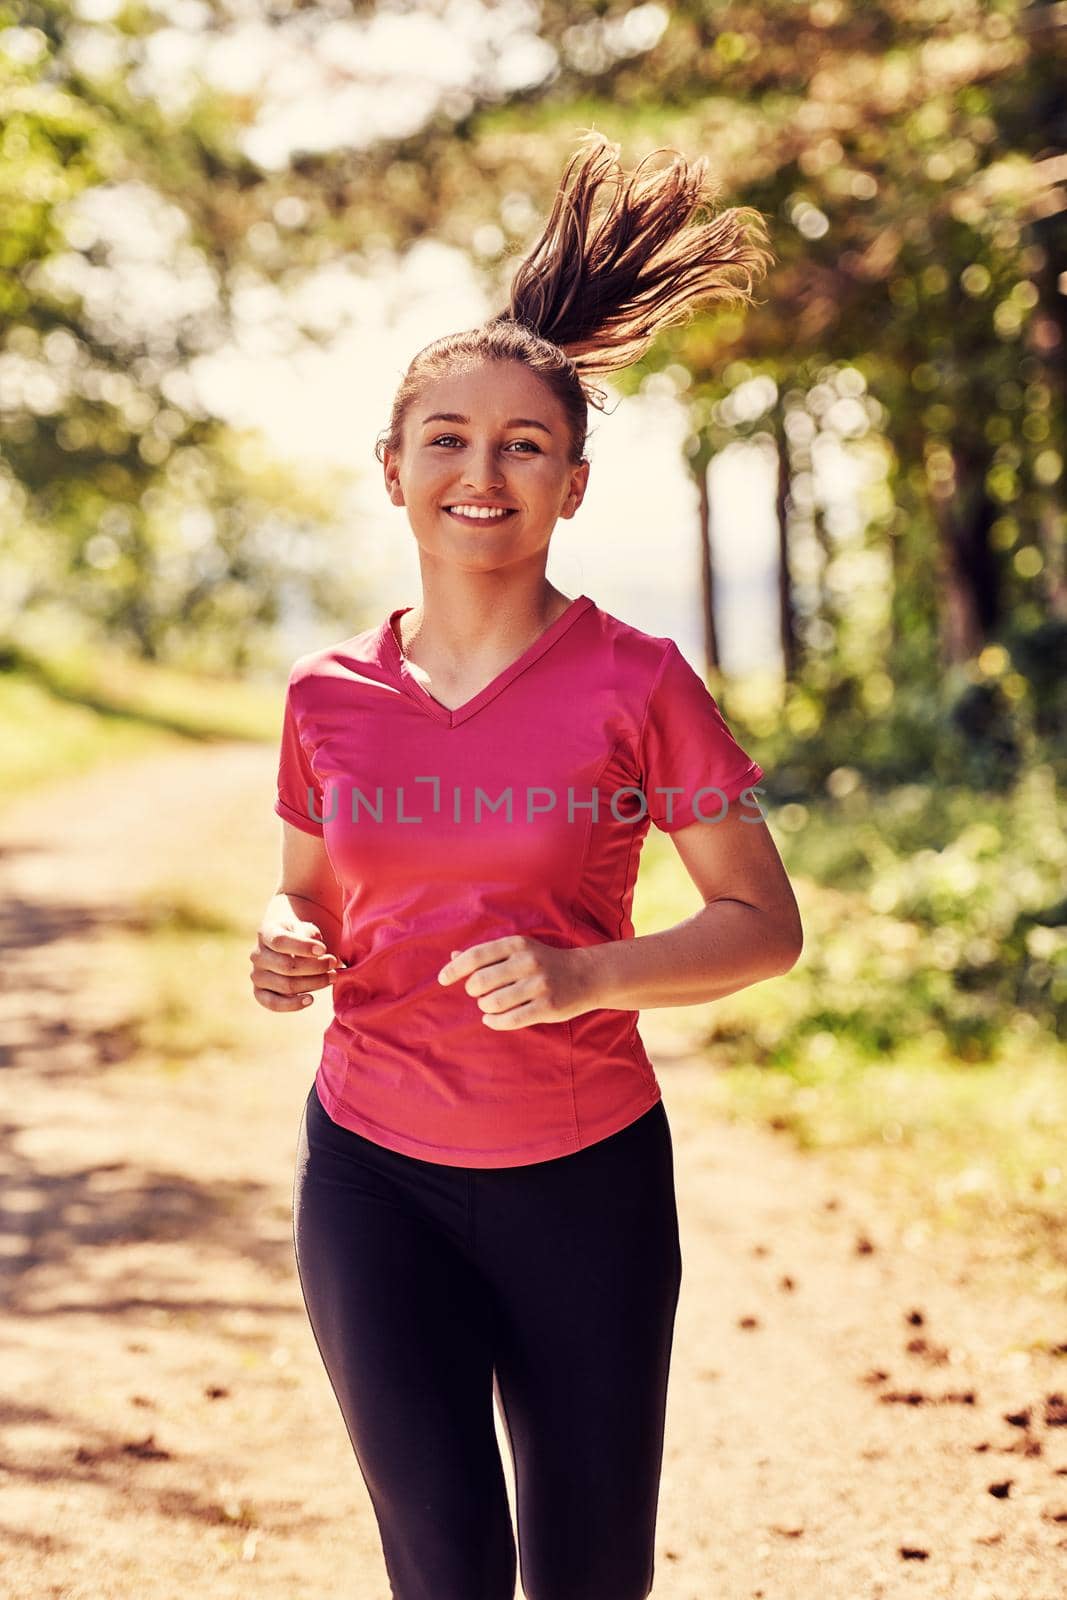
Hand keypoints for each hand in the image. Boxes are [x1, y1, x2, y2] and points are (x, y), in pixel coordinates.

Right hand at [250, 916, 343, 1010]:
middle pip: (286, 966)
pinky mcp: (259, 993)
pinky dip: (293, 1004)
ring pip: (285, 985)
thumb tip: (319, 953)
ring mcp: (257, 975)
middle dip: (315, 967)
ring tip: (331, 977)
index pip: (280, 941)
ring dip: (313, 983)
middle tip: (333, 963)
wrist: (287, 946)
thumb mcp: (304, 927)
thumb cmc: (299, 935)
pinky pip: (274, 1004)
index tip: (323, 949)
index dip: (303, 947)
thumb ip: (308, 935)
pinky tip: (310, 999)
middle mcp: (257, 955)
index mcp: (265, 933)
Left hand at [437, 935, 598, 1029]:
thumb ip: (487, 954)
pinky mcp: (547, 1007)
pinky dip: (494, 1022)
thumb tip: (453, 956)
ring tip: (489, 1006)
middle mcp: (527, 962)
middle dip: (473, 992)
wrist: (586, 975)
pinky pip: (510, 1020)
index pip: (475, 956)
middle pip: (479, 982)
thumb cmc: (544, 962)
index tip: (441, 980)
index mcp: (517, 944)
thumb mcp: (518, 950)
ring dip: (485, 1007)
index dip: (454, 970)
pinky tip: (492, 1019)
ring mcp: (539, 985)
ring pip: (492, 1003)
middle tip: (478, 994)